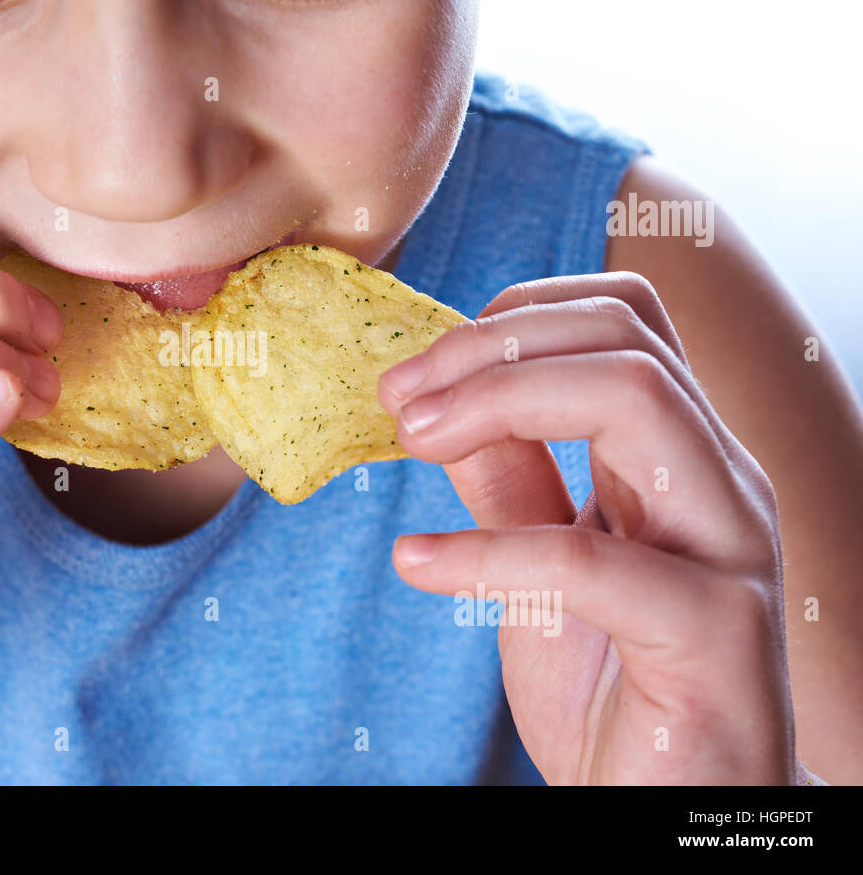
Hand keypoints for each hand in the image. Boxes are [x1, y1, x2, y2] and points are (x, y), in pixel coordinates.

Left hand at [378, 272, 794, 783]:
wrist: (666, 809)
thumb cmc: (613, 685)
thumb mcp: (536, 564)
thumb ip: (507, 478)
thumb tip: (438, 401)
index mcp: (678, 456)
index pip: (620, 318)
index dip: (509, 318)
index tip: (416, 374)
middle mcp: (716, 483)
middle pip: (623, 336)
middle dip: (490, 348)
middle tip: (400, 401)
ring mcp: (727, 550)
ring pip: (637, 399)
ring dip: (499, 403)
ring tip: (412, 443)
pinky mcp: (713, 635)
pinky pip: (593, 561)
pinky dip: (488, 551)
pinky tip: (417, 562)